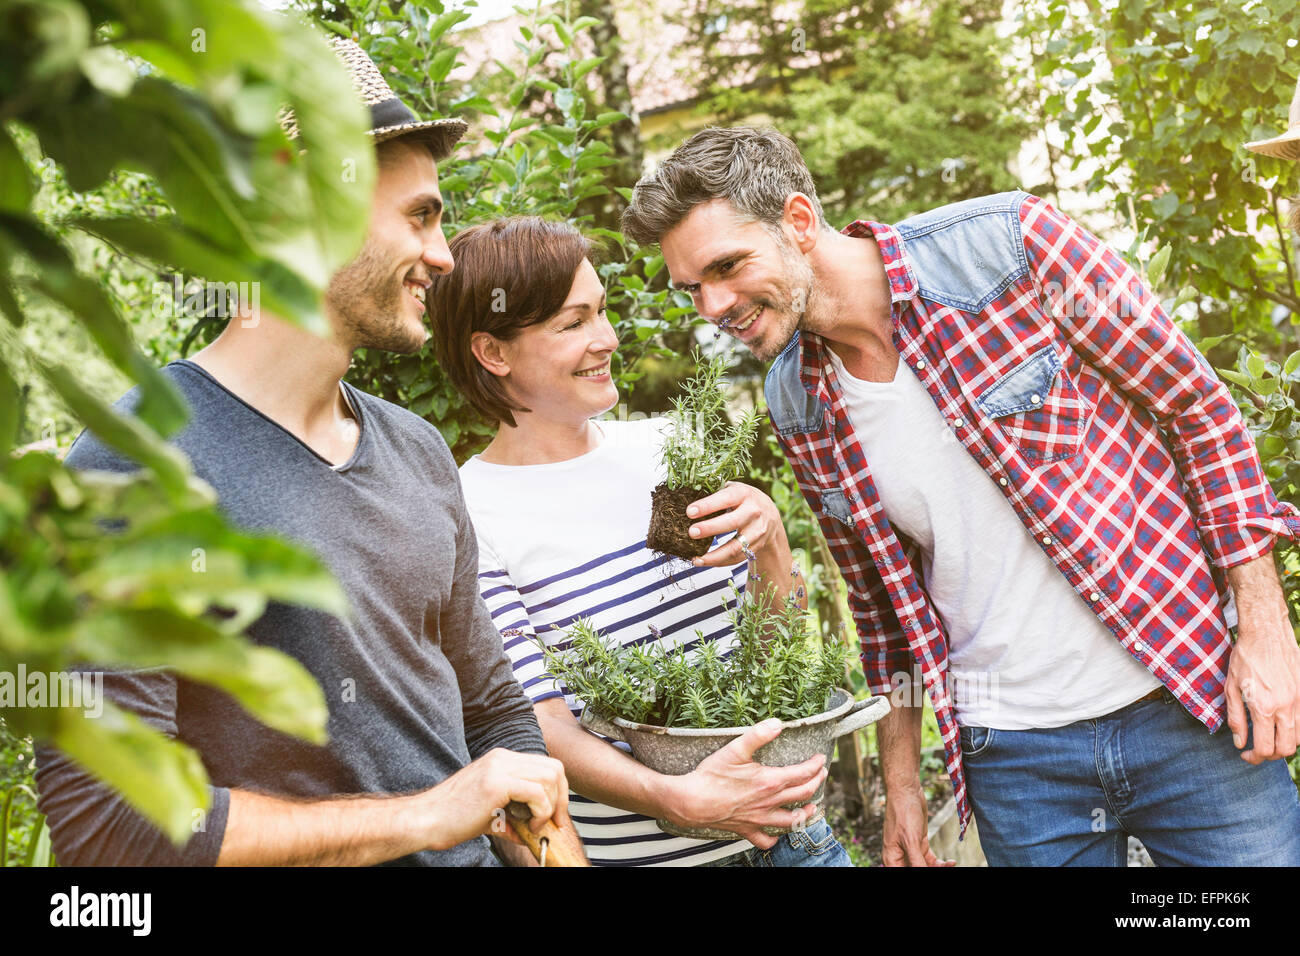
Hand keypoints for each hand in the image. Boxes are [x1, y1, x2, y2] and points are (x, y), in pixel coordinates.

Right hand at [422, 748, 571, 851]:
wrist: (426, 820)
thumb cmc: (453, 818)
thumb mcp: (490, 813)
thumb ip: (513, 817)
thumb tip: (532, 832)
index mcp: (502, 760)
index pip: (546, 765)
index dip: (559, 792)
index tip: (557, 817)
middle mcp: (503, 758)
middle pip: (554, 768)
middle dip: (561, 799)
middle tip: (554, 823)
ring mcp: (499, 767)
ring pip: (549, 777)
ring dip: (550, 806)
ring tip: (534, 825)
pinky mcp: (496, 783)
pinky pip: (537, 792)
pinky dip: (541, 811)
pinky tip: (528, 826)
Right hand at [662, 717, 826, 849]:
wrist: (692, 801)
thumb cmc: (711, 776)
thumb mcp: (735, 749)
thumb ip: (758, 735)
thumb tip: (778, 723)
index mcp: (770, 782)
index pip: (802, 773)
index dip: (816, 765)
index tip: (821, 758)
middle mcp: (769, 802)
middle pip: (803, 794)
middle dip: (817, 783)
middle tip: (822, 774)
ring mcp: (759, 818)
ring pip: (791, 821)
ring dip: (806, 813)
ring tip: (812, 808)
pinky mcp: (747, 829)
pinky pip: (766, 840)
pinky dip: (775, 838)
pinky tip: (777, 833)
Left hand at [686, 481, 786, 569]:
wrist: (769, 515)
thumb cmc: (743, 499)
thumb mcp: (733, 490)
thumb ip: (715, 493)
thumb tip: (684, 499)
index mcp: (744, 494)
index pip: (726, 498)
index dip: (707, 505)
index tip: (689, 512)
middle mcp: (753, 512)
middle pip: (732, 523)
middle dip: (710, 528)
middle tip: (691, 532)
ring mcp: (757, 531)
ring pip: (736, 547)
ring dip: (714, 556)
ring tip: (696, 558)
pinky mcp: (756, 547)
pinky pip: (737, 558)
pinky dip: (719, 562)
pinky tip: (703, 562)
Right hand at [881, 782, 954, 866]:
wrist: (907, 791)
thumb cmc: (903, 813)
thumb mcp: (911, 840)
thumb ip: (916, 861)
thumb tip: (922, 873)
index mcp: (892, 859)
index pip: (904, 874)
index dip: (917, 875)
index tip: (930, 870)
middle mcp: (900, 857)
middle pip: (916, 871)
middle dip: (931, 871)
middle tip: (945, 868)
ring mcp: (911, 851)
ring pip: (926, 867)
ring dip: (938, 868)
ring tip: (950, 865)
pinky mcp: (920, 844)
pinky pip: (930, 860)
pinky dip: (941, 863)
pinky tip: (951, 861)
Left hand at [1226, 608, 1299, 763]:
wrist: (1267, 634)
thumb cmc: (1245, 659)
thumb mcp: (1231, 688)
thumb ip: (1236, 718)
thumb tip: (1239, 742)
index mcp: (1264, 708)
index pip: (1264, 747)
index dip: (1254, 757)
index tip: (1245, 754)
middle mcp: (1286, 708)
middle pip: (1285, 749)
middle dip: (1270, 755)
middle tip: (1257, 751)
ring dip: (1284, 744)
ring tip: (1269, 739)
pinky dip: (1296, 732)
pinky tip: (1282, 726)